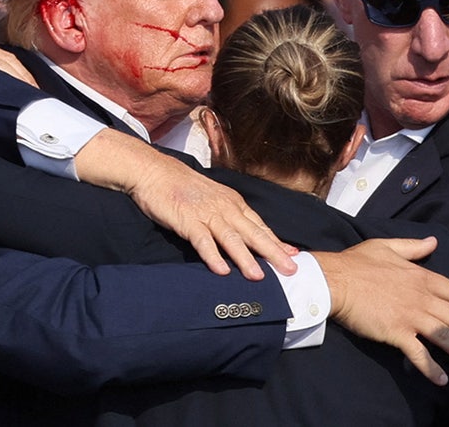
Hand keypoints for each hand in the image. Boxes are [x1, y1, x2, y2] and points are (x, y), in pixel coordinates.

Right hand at [75, 129, 298, 279]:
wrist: (155, 171)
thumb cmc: (182, 187)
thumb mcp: (212, 198)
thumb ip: (228, 216)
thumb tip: (244, 235)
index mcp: (232, 203)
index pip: (259, 226)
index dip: (276, 242)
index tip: (293, 256)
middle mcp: (224, 208)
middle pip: (252, 233)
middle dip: (272, 253)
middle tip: (290, 270)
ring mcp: (206, 214)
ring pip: (231, 239)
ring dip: (245, 258)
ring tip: (258, 276)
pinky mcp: (187, 220)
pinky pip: (202, 240)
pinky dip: (212, 255)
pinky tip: (221, 270)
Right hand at [313, 237, 448, 385]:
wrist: (334, 281)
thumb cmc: (356, 263)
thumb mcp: (386, 247)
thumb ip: (412, 247)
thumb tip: (433, 241)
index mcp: (421, 277)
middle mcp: (422, 298)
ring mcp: (411, 316)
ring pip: (445, 336)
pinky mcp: (397, 333)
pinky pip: (421, 354)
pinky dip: (433, 368)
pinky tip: (442, 379)